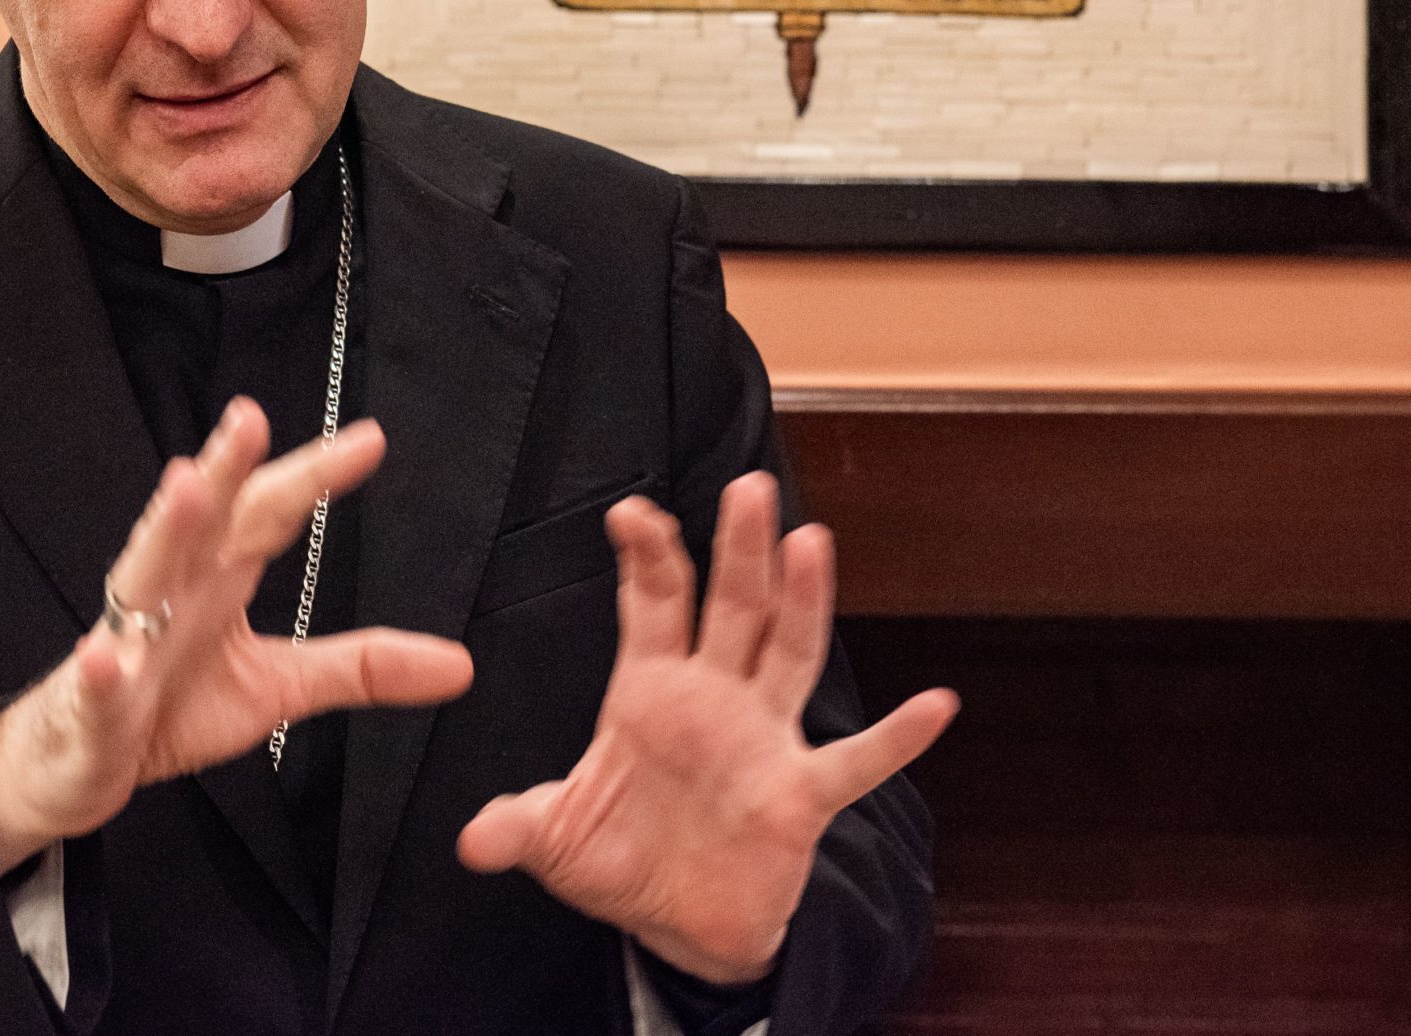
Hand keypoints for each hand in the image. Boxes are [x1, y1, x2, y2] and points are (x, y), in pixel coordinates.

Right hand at [0, 398, 473, 874]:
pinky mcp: (91, 704)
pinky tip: (106, 656)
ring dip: (164, 530)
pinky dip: (100, 670)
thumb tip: (459, 665)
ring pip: (142, 575)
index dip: (314, 476)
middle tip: (250, 418)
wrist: (76, 763)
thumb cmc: (169, 704)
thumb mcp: (279, 686)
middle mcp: (171, 591)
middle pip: (204, 520)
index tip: (369, 440)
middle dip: (226, 466)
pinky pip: (96, 684)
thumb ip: (361, 667)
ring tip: (186, 485)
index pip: (271, 514)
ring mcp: (126, 642)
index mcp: (217, 577)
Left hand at [455, 473, 956, 983]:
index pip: (652, 605)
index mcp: (650, 691)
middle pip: (731, 608)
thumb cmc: (621, 859)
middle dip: (737, 550)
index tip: (630, 513)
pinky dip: (897, 739)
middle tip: (747, 488)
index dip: (645, 558)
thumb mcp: (555, 837)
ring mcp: (763, 739)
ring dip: (803, 602)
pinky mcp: (800, 794)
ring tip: (813, 543)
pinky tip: (937, 706)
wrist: (680, 922)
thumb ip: (519, 827)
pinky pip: (856, 762)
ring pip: (789, 654)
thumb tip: (473, 839)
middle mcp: (714, 698)